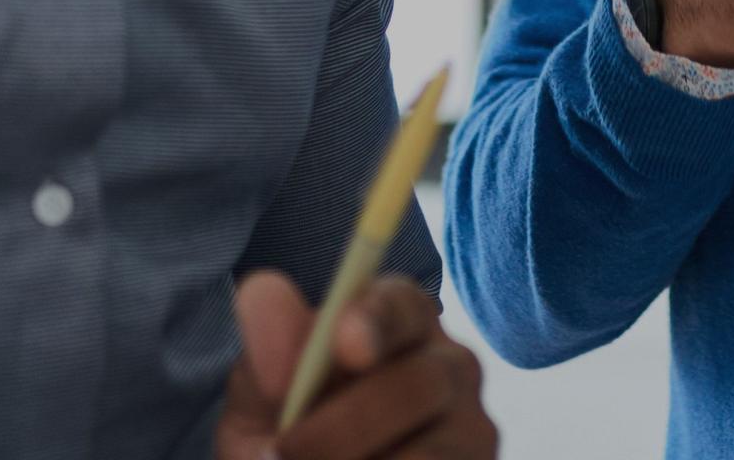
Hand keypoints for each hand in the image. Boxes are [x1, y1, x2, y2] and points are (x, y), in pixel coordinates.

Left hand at [217, 271, 492, 459]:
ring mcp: (472, 425)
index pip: (400, 305)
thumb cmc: (286, 433)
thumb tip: (261, 291)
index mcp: (399, 321)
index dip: (375, 319)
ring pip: (424, 452)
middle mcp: (449, 364)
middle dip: (342, 426)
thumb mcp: (264, 397)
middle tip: (281, 452)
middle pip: (416, 385)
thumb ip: (269, 349)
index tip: (346, 343)